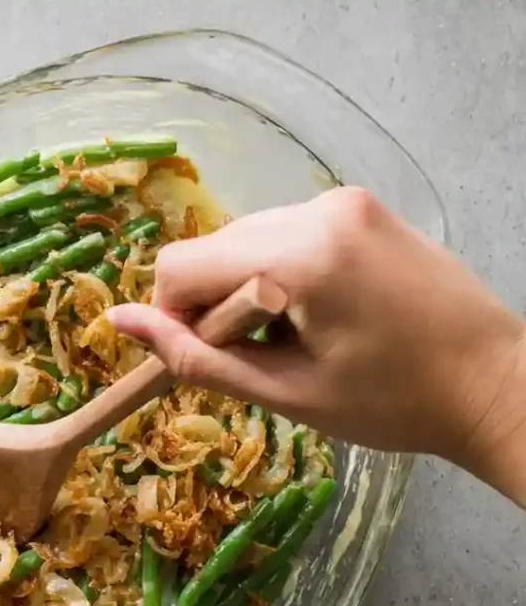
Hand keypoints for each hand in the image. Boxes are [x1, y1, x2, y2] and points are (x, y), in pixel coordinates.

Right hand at [106, 187, 525, 504]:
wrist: (493, 381)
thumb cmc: (392, 404)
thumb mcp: (284, 392)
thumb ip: (195, 357)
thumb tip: (117, 322)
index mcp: (302, 255)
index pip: (180, 266)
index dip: (173, 319)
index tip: (210, 360)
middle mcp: (318, 208)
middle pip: (211, 250)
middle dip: (213, 306)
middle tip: (262, 356)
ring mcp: (342, 201)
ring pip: (244, 241)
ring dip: (244, 292)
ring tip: (296, 338)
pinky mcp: (358, 206)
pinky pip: (282, 235)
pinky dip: (276, 276)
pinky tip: (317, 313)